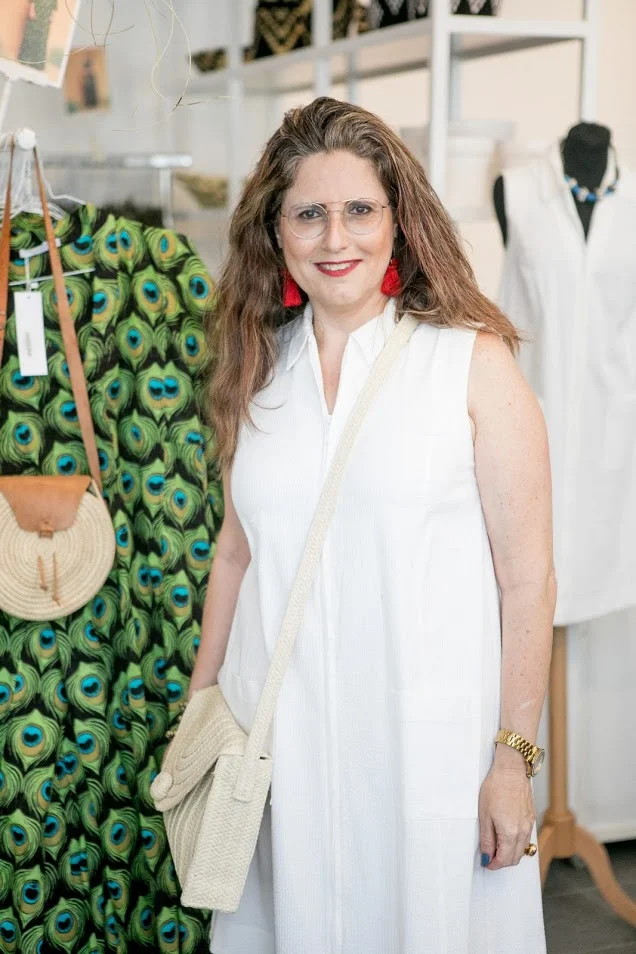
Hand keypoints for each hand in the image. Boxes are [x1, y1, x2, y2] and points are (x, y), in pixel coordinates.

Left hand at [478, 756, 535, 870]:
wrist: (511, 770)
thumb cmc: (495, 788)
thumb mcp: (484, 815)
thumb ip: (487, 839)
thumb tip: (487, 856)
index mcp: (510, 833)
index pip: (504, 860)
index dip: (494, 864)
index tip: (486, 863)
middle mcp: (523, 832)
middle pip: (515, 858)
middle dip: (502, 862)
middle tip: (490, 857)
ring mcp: (529, 825)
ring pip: (522, 850)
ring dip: (511, 854)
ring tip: (496, 847)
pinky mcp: (532, 818)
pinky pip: (526, 839)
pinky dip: (517, 844)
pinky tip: (507, 836)